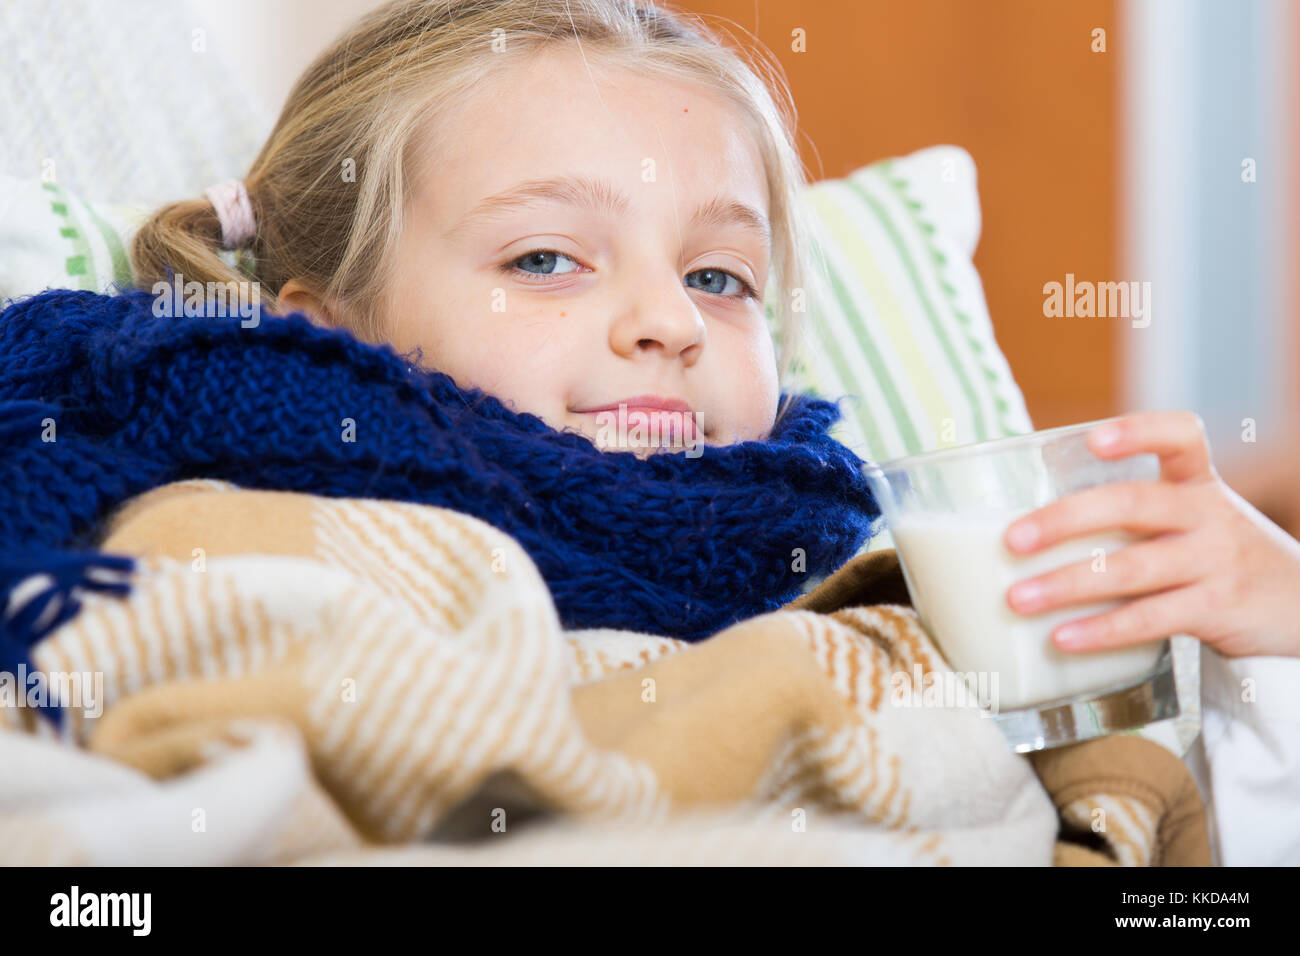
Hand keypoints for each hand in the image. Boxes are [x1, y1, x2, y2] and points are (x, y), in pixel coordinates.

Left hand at [1002, 410, 1299, 659]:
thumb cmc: (1219, 560)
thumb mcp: (1194, 522)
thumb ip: (1135, 517)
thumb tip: (1032, 530)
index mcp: (1198, 484)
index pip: (1181, 437)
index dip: (1137, 432)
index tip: (1092, 439)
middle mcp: (1209, 515)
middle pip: (1132, 504)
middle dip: (1064, 521)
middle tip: (1012, 540)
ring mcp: (1216, 561)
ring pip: (1133, 567)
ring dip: (1067, 584)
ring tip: (1018, 598)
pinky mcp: (1218, 608)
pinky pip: (1151, 618)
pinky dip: (1101, 629)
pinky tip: (1061, 638)